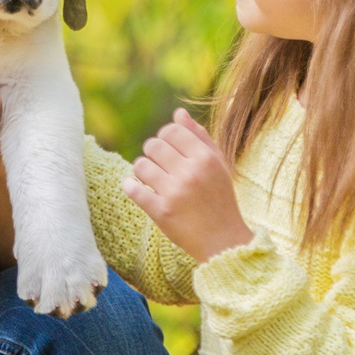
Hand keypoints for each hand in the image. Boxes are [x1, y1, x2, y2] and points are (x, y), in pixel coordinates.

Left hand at [123, 109, 253, 261]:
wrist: (224, 241)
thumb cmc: (220, 199)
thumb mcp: (218, 165)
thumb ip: (199, 137)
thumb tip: (178, 113)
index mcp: (205, 158)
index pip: (171, 131)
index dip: (164, 137)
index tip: (166, 149)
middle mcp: (190, 172)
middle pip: (153, 145)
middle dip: (151, 153)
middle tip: (158, 165)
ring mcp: (175, 192)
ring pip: (140, 165)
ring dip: (141, 171)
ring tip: (150, 178)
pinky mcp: (161, 212)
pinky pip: (133, 190)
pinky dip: (130, 187)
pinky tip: (135, 188)